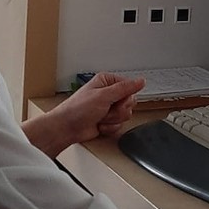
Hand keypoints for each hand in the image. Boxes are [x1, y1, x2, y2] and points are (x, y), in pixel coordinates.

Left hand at [22, 73, 144, 156]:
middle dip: (118, 110)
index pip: (130, 87)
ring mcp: (108, 108)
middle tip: (106, 109)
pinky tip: (99, 124)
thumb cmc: (78, 109)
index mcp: (107, 82)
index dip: (126, 96)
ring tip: (100, 117)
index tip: (117, 100)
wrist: (67, 128)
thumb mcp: (103, 95)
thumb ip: (125, 88)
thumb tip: (140, 81)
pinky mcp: (108, 120)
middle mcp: (109, 93)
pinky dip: (109, 127)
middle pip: (130, 102)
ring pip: (125, 115)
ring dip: (113, 119)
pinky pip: (119, 125)